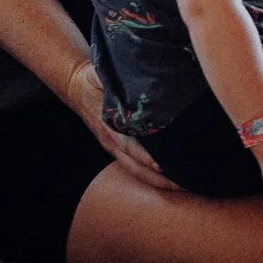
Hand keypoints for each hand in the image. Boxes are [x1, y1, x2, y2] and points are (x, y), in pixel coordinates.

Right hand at [65, 61, 177, 191]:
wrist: (76, 86)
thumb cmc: (97, 78)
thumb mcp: (106, 75)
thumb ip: (124, 81)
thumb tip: (147, 78)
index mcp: (110, 124)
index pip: (130, 145)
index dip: (146, 156)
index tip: (163, 165)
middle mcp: (112, 140)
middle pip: (137, 167)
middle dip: (160, 178)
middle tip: (185, 184)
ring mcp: (115, 148)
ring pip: (137, 171)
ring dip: (160, 182)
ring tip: (185, 188)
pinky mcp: (119, 149)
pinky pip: (136, 168)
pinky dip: (153, 177)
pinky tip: (173, 182)